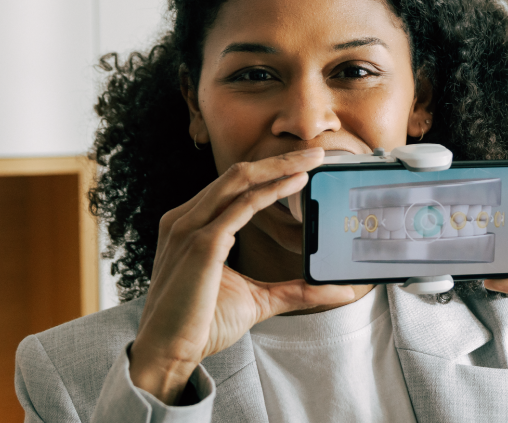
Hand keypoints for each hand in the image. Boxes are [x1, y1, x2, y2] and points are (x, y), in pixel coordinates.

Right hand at [128, 147, 354, 403]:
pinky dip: (270, 192)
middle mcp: (184, 220)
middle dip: (278, 160)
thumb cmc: (203, 324)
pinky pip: (240, 208)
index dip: (268, 172)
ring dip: (278, 167)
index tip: (302, 166)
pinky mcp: (200, 245)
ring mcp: (188, 229)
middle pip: (237, 174)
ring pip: (239, 181)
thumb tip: (339, 290)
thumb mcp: (258, 299)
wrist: (168, 354)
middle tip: (316, 152)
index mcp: (190, 225)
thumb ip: (296, 290)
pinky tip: (294, 184)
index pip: (233, 186)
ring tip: (311, 161)